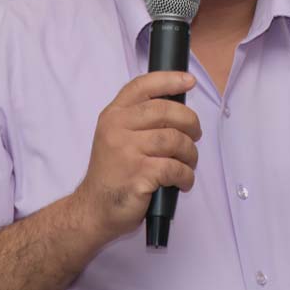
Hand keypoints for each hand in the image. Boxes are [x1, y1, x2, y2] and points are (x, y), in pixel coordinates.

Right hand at [73, 71, 202, 241]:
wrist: (94, 209)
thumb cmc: (113, 173)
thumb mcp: (116, 136)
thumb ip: (138, 119)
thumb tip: (178, 108)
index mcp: (113, 115)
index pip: (142, 86)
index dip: (169, 80)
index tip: (189, 82)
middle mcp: (116, 128)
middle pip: (165, 111)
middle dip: (189, 122)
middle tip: (195, 135)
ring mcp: (126, 152)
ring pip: (174, 140)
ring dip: (190, 153)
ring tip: (189, 163)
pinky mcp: (138, 176)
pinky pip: (175, 168)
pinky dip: (186, 175)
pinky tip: (183, 181)